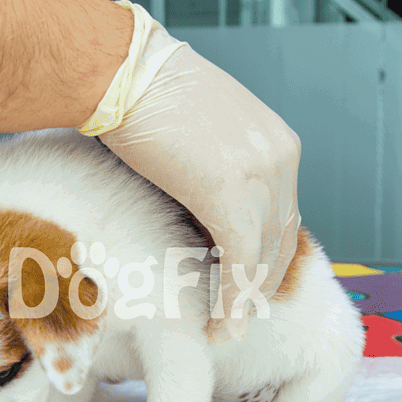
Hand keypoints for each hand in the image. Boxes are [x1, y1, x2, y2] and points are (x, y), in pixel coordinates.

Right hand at [83, 3, 301, 343]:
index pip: (283, 214)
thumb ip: (215, 167)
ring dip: (245, 300)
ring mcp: (261, 175)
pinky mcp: (231, 195)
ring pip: (265, 256)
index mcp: (277, 142)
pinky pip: (240, 262)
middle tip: (237, 318)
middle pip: (282, 239)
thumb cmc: (141, 93)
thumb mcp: (199, 131)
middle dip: (261, 284)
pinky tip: (218, 325)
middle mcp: (281, 157)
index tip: (246, 285)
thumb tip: (202, 204)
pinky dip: (232, 299)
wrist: (119, 70)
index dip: (266, 256)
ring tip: (224, 330)